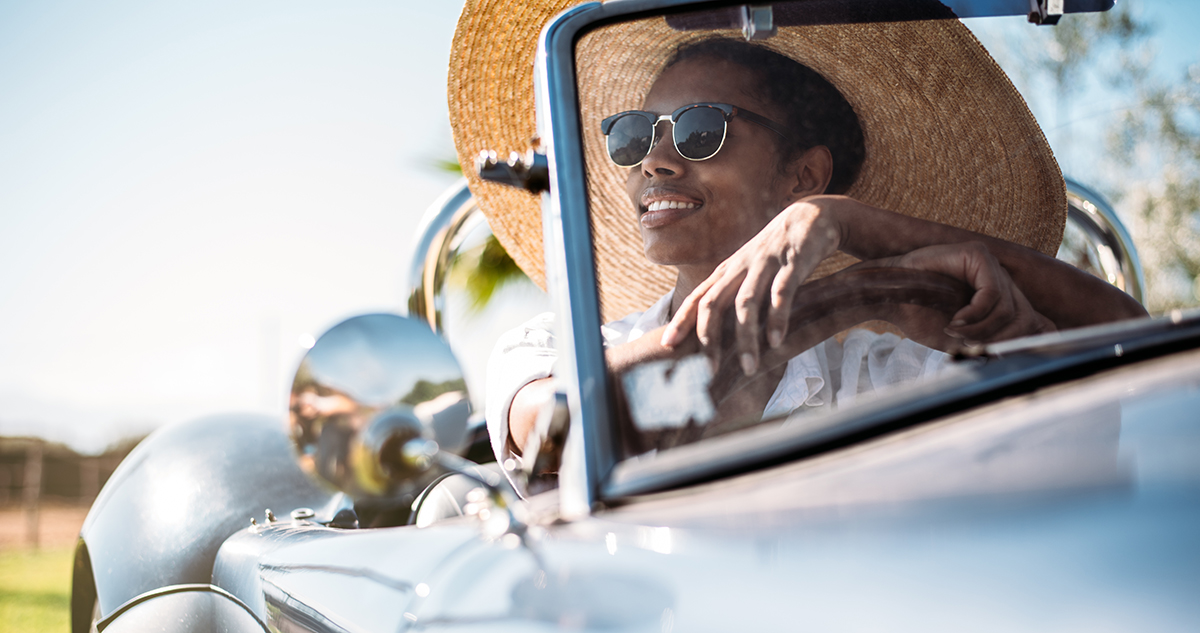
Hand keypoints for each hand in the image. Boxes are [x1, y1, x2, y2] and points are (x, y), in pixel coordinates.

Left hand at [661, 196, 847, 374]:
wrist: (811, 216)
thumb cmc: (775, 252)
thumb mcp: (747, 270)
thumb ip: (731, 295)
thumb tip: (715, 330)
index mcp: (727, 271)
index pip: (696, 297)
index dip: (681, 320)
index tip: (668, 345)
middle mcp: (740, 267)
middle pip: (713, 302)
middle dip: (708, 337)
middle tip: (710, 371)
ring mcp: (765, 263)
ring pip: (746, 303)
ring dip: (746, 338)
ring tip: (748, 367)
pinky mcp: (793, 262)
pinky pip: (781, 293)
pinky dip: (777, 318)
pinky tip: (776, 341)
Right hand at [880, 242, 1054, 345]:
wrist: (886, 298)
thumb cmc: (920, 317)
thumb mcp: (965, 338)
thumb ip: (996, 342)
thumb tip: (1031, 354)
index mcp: (1001, 298)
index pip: (1038, 322)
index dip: (1031, 342)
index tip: (1006, 358)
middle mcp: (1001, 279)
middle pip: (1028, 319)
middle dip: (1000, 340)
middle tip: (968, 344)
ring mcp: (991, 265)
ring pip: (1011, 310)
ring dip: (981, 330)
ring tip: (955, 332)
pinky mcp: (977, 255)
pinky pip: (993, 294)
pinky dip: (974, 315)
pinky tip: (954, 320)